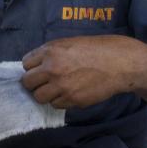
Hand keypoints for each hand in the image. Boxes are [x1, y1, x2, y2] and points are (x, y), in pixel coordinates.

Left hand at [21, 35, 146, 107]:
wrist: (120, 63)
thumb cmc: (97, 49)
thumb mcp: (70, 43)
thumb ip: (51, 53)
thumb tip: (36, 65)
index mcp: (51, 51)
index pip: (25, 64)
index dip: (32, 67)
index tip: (39, 69)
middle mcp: (52, 69)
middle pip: (27, 83)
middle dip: (34, 83)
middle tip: (45, 82)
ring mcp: (61, 86)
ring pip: (39, 97)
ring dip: (46, 94)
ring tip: (58, 88)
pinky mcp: (72, 100)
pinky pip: (56, 104)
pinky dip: (60, 101)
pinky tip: (71, 92)